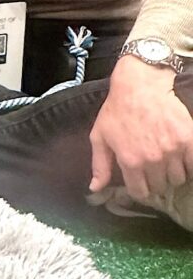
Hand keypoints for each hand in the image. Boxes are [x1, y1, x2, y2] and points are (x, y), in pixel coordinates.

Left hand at [89, 56, 192, 200]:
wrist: (140, 86)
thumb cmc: (117, 110)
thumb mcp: (100, 136)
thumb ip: (100, 165)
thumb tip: (95, 188)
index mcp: (130, 160)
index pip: (140, 192)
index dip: (140, 189)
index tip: (140, 182)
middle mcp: (152, 159)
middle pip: (160, 186)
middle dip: (155, 180)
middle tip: (151, 166)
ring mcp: (173, 150)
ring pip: (178, 178)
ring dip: (171, 172)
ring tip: (164, 159)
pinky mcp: (189, 141)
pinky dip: (187, 164)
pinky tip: (178, 156)